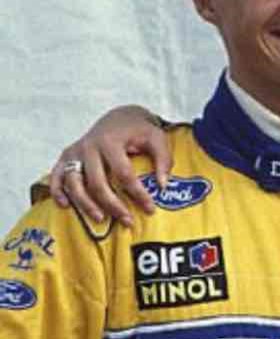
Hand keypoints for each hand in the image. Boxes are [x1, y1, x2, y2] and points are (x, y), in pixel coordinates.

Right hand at [48, 105, 171, 226]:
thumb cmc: (139, 130)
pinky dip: (57, 191)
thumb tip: (162, 186)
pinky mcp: (66, 156)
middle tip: (128, 221)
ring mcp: (75, 152)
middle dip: (113, 205)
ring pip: (74, 184)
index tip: (150, 209)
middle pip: (97, 183)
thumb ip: (164, 160)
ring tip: (101, 219)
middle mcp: (89, 147)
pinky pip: (56, 176)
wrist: (119, 117)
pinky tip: (66, 206)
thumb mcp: (157, 138)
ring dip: (85, 204)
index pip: (124, 174)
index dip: (137, 194)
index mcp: (111, 141)